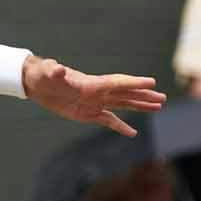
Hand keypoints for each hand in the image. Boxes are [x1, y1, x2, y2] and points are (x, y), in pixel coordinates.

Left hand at [23, 57, 165, 136]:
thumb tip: (55, 67)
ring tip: (158, 107)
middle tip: (163, 98)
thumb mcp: (47, 72)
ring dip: (139, 106)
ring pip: (122, 105)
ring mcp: (94, 102)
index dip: (133, 83)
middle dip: (144, 96)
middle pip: (126, 94)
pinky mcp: (88, 113)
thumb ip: (53, 71)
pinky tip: (133, 133)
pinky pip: (108, 120)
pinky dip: (120, 126)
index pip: (117, 82)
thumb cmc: (43, 74)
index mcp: (91, 83)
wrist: (37, 83)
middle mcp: (97, 92)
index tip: (152, 83)